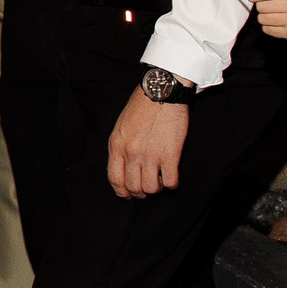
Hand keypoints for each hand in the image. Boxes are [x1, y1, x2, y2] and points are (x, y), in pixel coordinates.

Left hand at [107, 83, 189, 197]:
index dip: (122, 191)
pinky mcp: (170, 154)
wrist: (160, 92)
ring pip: (151, 188)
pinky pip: (171, 181)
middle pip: (134, 187)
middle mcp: (131, 153)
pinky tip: (171, 175)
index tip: (128, 194)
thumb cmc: (141, 107)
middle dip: (141, 192)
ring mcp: (150, 155)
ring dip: (157, 188)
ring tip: (160, 179)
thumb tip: (122, 167)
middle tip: (148, 188)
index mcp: (116, 145)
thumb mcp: (121, 127)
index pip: (115, 178)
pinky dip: (172, 183)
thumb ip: (120, 147)